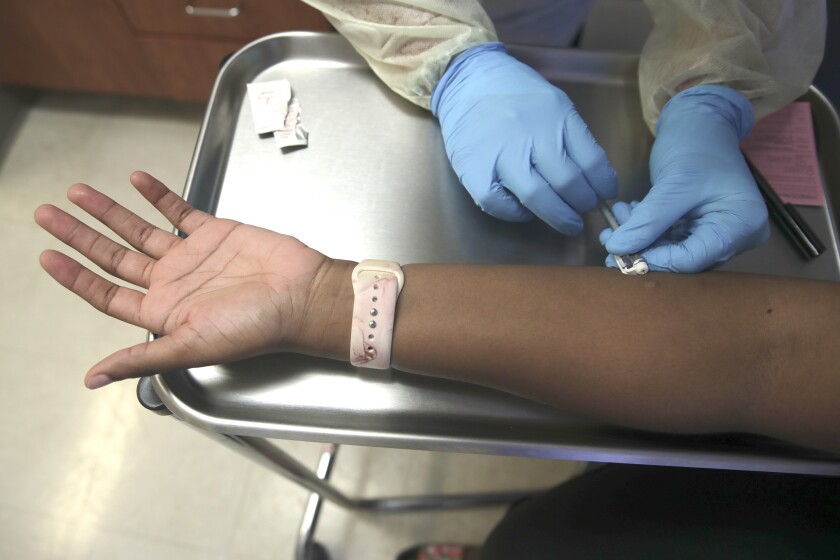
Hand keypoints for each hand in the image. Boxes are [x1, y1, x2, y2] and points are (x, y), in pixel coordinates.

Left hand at [35, 171, 335, 387]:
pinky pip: (178, 210)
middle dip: (79, 236)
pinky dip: (158, 195)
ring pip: (139, 230)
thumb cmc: (255, 328)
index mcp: (162, 313)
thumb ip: (141, 358)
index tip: (47, 256)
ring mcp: (191, 256)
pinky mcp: (214, 233)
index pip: (106, 294)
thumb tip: (93, 379)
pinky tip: (137, 180)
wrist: (300, 296)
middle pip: (114, 257)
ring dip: (109, 212)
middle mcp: (172, 283)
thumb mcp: (191, 347)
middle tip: (47, 215)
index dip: (75, 277)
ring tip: (79, 193)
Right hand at [431, 42, 616, 234]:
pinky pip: (498, 203)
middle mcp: (530, 133)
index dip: (603, 184)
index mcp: (556, 114)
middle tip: (584, 210)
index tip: (605, 194)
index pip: (591, 160)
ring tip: (566, 221)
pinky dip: (515, 213)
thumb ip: (573, 137)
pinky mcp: (473, 168)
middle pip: (567, 182)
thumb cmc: (515, 93)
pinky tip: (524, 209)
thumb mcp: (554, 103)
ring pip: (536, 197)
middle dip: (583, 204)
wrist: (468, 79)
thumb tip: (595, 179)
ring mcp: (500, 152)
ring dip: (558, 216)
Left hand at [601, 85, 769, 272]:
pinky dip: (646, 229)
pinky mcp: (700, 227)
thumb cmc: (697, 145)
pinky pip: (669, 239)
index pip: (694, 259)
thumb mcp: (673, 183)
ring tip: (616, 218)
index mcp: (742, 225)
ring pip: (671, 251)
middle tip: (610, 238)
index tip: (620, 252)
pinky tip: (627, 214)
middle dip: (643, 248)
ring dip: (640, 238)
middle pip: (683, 259)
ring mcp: (717, 233)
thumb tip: (617, 249)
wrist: (701, 123)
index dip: (655, 260)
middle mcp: (735, 236)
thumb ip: (648, 220)